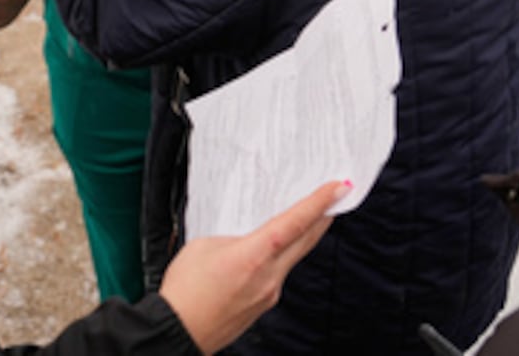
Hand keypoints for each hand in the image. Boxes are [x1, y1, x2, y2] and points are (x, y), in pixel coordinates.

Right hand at [159, 180, 349, 354]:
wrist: (179, 331)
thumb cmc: (185, 289)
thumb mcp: (203, 246)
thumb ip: (233, 238)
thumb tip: (247, 242)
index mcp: (254, 255)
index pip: (295, 223)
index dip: (319, 202)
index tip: (339, 187)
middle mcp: (269, 276)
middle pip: (306, 241)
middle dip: (324, 217)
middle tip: (338, 196)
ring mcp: (269, 294)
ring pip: (292, 258)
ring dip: (300, 237)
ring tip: (301, 218)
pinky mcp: (263, 305)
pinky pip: (277, 274)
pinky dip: (279, 258)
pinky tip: (268, 252)